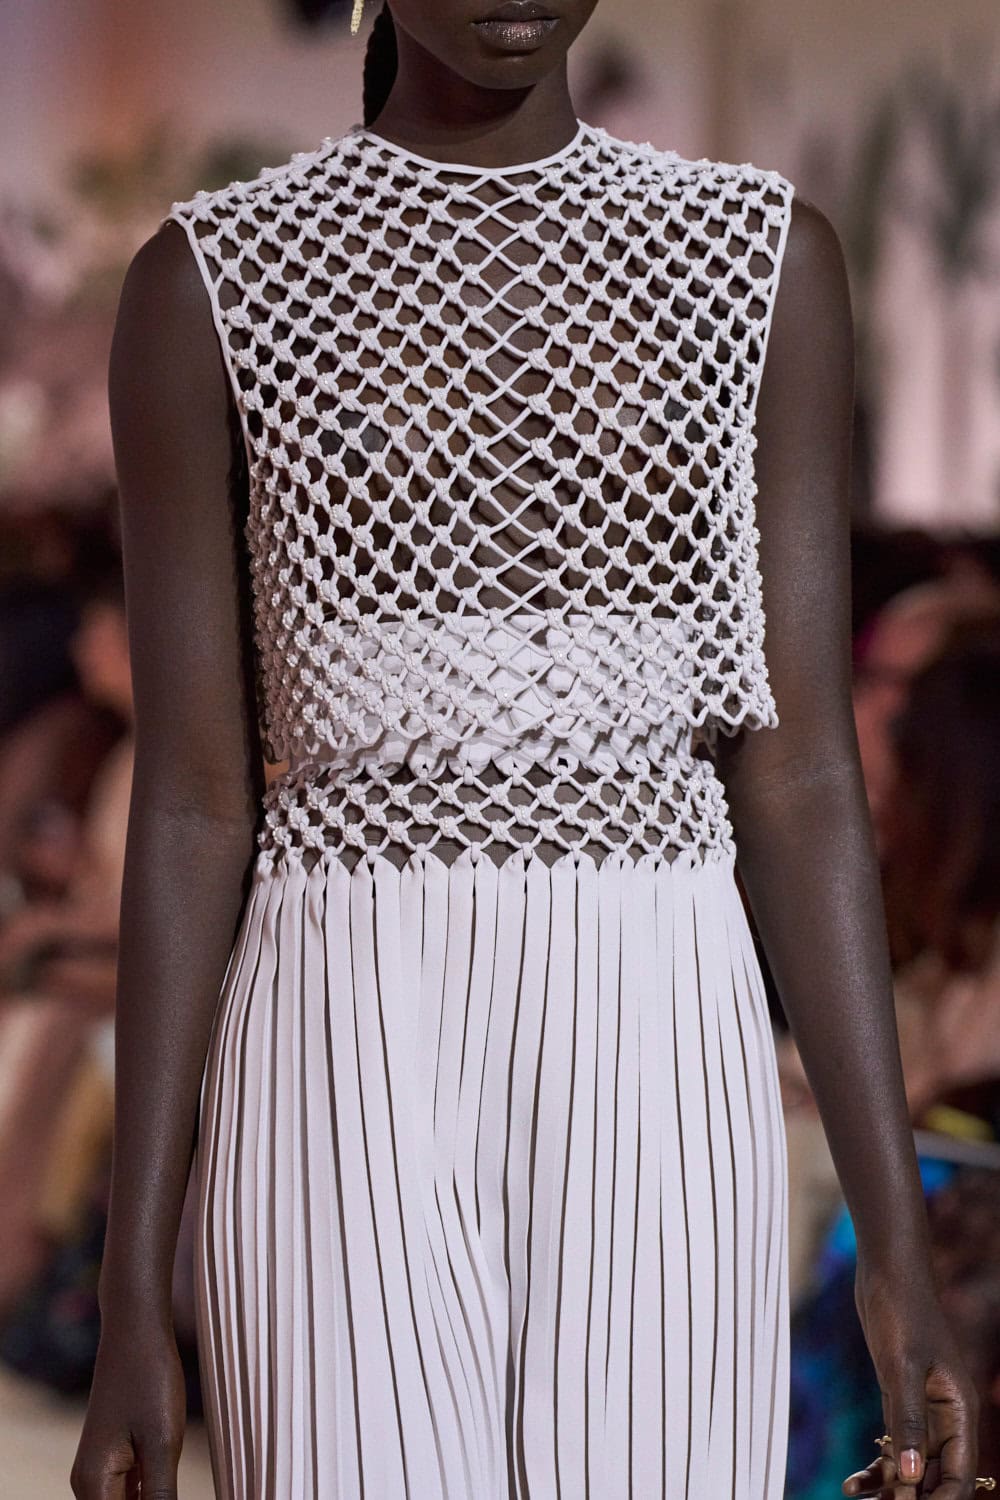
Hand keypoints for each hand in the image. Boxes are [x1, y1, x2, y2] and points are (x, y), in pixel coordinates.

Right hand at [71, 1318, 186, 1498]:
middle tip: (170, 1467)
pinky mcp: (115, 1456)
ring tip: (169, 1457)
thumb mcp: (163, 1442)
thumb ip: (162, 1496)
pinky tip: (172, 1472)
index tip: (169, 1490)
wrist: (135, 1330)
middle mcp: (89, 1483)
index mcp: (94, 1485)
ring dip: (156, 1496)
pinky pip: (133, 1488)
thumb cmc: (149, 1379)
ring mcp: (100, 1469)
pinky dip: (153, 1489)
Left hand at [841, 1257, 981, 1498]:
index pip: (960, 1477)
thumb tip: (912, 1479)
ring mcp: (923, 1408)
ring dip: (891, 1488)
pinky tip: (854, 1482)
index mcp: (960, 1411)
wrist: (887, 1269)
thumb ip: (907, 1421)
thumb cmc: (901, 1310)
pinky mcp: (900, 1397)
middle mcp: (947, 1416)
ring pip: (913, 1465)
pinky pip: (894, 1443)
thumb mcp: (901, 1366)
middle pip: (937, 1478)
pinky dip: (879, 1465)